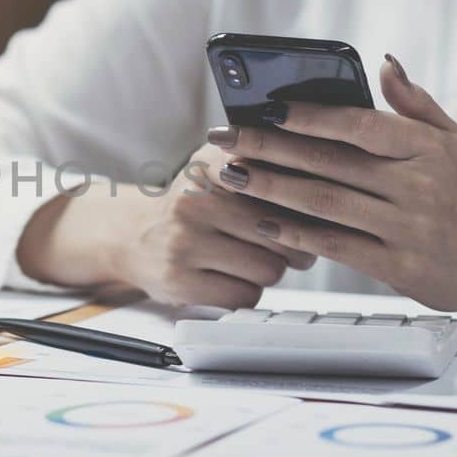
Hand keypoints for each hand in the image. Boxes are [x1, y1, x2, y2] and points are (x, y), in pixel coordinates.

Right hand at [17, 144, 314, 308]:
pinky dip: (247, 292)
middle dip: (294, 244)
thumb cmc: (190, 204)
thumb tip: (323, 171)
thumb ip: (261, 158)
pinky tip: (232, 277)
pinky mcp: (181, 283)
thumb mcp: (216, 167)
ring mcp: (184, 244)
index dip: (303, 200)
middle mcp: (193, 201)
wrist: (132, 236)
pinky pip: (244, 297)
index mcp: (209, 166)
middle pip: (281, 232)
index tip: (314, 206)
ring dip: (270, 270)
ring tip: (257, 260)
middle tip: (291, 244)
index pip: (277, 181)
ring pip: (267, 269)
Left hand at [205, 55, 456, 314]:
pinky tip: (261, 221)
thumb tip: (384, 61)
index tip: (268, 109)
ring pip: (325, 203)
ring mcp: (405, 229)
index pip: (360, 126)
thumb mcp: (453, 141)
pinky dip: (294, 234)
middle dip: (270, 148)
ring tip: (231, 175)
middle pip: (330, 163)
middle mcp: (417, 187)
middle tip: (226, 138)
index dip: (311, 117)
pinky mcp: (396, 267)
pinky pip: (335, 246)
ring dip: (271, 188)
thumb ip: (414, 103)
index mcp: (427, 149)